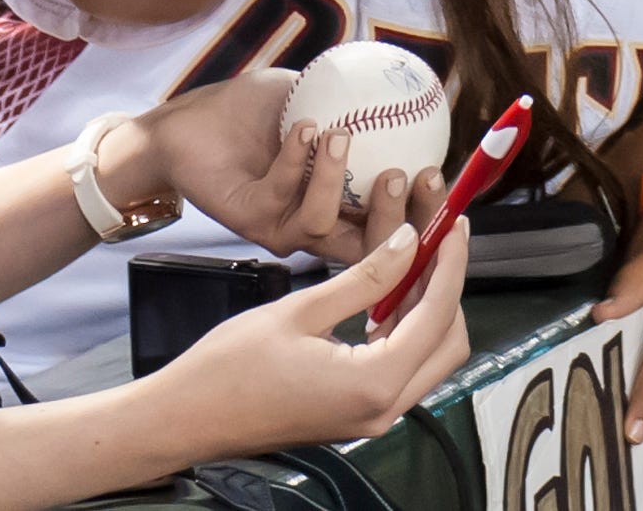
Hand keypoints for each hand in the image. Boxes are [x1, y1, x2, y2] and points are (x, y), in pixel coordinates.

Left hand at [119, 71, 448, 263]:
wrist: (189, 123)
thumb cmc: (252, 111)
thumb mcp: (313, 94)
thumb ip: (357, 95)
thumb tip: (410, 79)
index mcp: (344, 203)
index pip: (394, 222)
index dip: (422, 210)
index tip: (435, 172)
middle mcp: (318, 224)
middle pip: (370, 245)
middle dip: (396, 217)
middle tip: (404, 173)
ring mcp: (284, 227)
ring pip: (324, 227)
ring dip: (336, 180)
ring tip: (340, 135)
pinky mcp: (251, 220)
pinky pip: (283, 198)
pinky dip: (296, 161)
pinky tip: (302, 129)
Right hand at [148, 223, 472, 455]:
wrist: (188, 417)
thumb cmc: (228, 369)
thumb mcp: (300, 310)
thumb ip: (363, 278)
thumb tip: (409, 243)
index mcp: (373, 383)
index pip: (437, 314)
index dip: (451, 264)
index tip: (454, 225)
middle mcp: (383, 408)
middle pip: (448, 342)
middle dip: (447, 287)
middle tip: (438, 239)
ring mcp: (372, 416)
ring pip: (429, 356)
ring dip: (428, 307)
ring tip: (415, 256)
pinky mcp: (357, 412)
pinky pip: (402, 367)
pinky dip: (406, 329)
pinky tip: (388, 292)